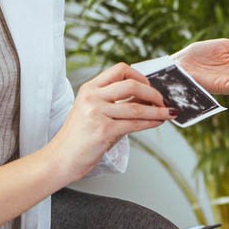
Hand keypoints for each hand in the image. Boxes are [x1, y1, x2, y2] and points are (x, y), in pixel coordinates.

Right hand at [46, 63, 172, 181]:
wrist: (61, 159)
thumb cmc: (79, 138)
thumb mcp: (94, 112)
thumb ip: (118, 103)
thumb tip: (148, 97)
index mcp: (90, 88)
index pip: (120, 69)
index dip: (139, 75)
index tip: (149, 85)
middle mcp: (92, 97)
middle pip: (132, 84)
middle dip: (153, 93)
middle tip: (162, 101)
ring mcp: (97, 113)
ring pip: (137, 106)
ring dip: (157, 110)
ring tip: (168, 113)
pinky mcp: (103, 130)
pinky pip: (135, 123)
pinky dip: (151, 122)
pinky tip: (158, 122)